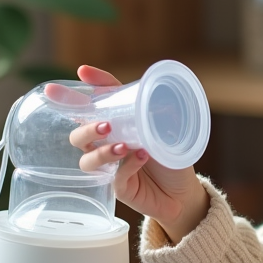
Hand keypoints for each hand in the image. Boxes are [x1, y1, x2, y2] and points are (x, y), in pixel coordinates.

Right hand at [67, 65, 207, 241]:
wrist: (184, 190)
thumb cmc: (170, 156)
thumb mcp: (165, 126)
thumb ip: (155, 110)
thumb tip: (152, 89)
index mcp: (114, 127)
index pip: (93, 106)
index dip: (85, 89)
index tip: (81, 71)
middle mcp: (106, 146)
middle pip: (78, 137)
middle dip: (86, 129)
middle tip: (105, 125)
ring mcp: (110, 169)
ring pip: (87, 162)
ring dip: (102, 152)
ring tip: (122, 146)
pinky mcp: (120, 189)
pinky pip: (115, 179)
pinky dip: (128, 167)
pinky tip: (142, 157)